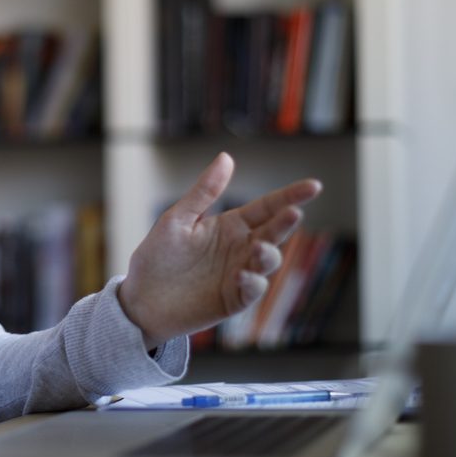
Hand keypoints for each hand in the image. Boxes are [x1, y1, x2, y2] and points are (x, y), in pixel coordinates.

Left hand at [117, 152, 321, 348]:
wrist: (141, 299)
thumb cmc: (157, 256)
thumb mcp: (177, 219)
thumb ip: (203, 192)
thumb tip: (227, 157)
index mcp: (231, 225)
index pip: (267, 207)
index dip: (290, 195)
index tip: (314, 186)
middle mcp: (241, 248)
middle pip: (273, 232)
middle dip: (286, 222)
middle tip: (293, 213)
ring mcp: (240, 274)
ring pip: (268, 261)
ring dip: (269, 254)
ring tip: (260, 249)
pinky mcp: (233, 299)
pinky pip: (252, 291)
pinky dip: (253, 283)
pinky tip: (244, 276)